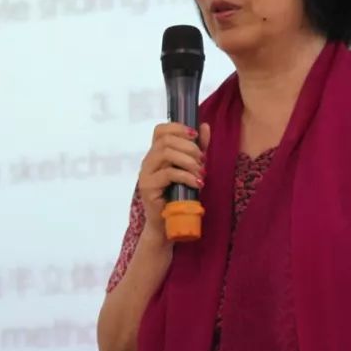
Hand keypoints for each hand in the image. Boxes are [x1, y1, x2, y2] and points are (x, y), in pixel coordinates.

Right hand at [137, 123, 210, 240]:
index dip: (178, 127)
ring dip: (188, 160)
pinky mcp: (148, 187)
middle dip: (189, 147)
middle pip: (166, 140)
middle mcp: (148, 161)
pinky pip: (168, 173)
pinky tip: (197, 183)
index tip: (195, 134)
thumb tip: (205, 126)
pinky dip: (186, 176)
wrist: (168, 224)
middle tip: (202, 160)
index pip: (160, 130)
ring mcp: (145, 173)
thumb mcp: (192, 168)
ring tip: (201, 172)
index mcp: (156, 153)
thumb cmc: (180, 195)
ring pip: (166, 153)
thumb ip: (198, 148)